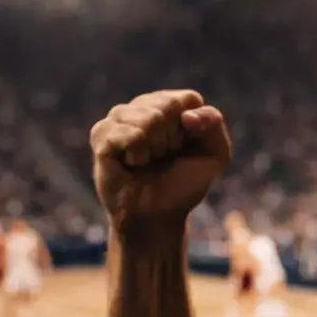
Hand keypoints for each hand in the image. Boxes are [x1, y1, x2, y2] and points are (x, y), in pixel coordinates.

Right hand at [89, 90, 232, 229]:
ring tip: (147, 161)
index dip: (193, 129)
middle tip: (163, 157)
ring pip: (149, 118)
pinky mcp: (101, 133)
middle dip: (172, 140)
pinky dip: (138, 155)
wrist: (156, 216)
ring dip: (155, 148)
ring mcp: (119, 117)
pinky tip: (132, 163)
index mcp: (171, 105)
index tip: (185, 149)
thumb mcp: (215, 154)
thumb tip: (187, 116)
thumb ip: (213, 123)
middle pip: (168, 105)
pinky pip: (129, 134)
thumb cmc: (183, 184)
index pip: (189, 100)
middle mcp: (144, 105)